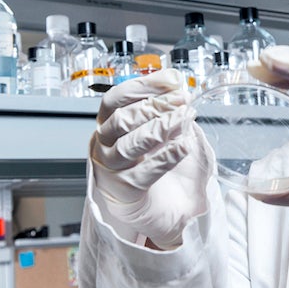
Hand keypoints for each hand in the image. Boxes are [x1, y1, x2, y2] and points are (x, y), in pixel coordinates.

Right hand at [90, 69, 213, 248]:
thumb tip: (178, 84)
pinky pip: (144, 173)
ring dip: (161, 128)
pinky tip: (184, 146)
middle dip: (156, 105)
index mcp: (109, 124)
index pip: (118, 98)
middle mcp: (104, 145)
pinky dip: (166, 157)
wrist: (162, 208)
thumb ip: (169, 109)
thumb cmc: (158, 163)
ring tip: (184, 118)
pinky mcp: (124, 193)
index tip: (171, 79)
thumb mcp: (166, 130)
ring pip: (130, 144)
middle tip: (182, 99)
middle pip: (123, 119)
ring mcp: (111, 170)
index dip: (144, 85)